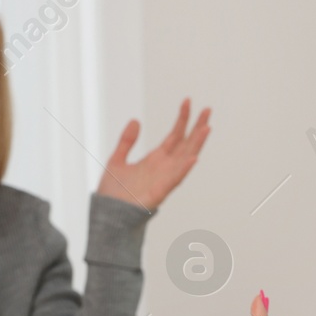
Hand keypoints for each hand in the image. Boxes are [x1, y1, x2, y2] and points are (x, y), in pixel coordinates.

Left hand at [96, 98, 211, 210]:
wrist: (108, 214)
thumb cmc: (113, 192)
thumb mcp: (117, 159)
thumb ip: (127, 141)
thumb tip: (135, 120)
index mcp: (156, 159)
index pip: (175, 136)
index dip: (182, 119)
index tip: (188, 101)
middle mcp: (164, 167)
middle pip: (186, 144)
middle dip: (197, 127)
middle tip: (207, 109)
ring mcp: (164, 179)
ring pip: (185, 158)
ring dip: (197, 144)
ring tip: (207, 128)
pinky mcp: (160, 192)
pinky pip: (175, 179)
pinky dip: (185, 168)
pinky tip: (194, 157)